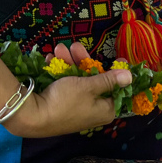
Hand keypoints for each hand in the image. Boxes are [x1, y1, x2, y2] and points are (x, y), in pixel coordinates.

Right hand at [3, 42, 131, 138]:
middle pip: (94, 81)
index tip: (116, 58)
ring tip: (58, 49)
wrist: (31, 116)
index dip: (115, 72)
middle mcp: (93, 110)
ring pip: (77, 81)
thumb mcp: (89, 86)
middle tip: (75, 46)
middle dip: (82, 61)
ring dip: (68, 63)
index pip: (116, 89)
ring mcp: (76, 108)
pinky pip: (64, 86)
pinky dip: (59, 73)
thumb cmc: (65, 101)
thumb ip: (109, 80)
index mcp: (105, 110)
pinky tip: (50, 60)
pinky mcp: (61, 105)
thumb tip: (130, 77)